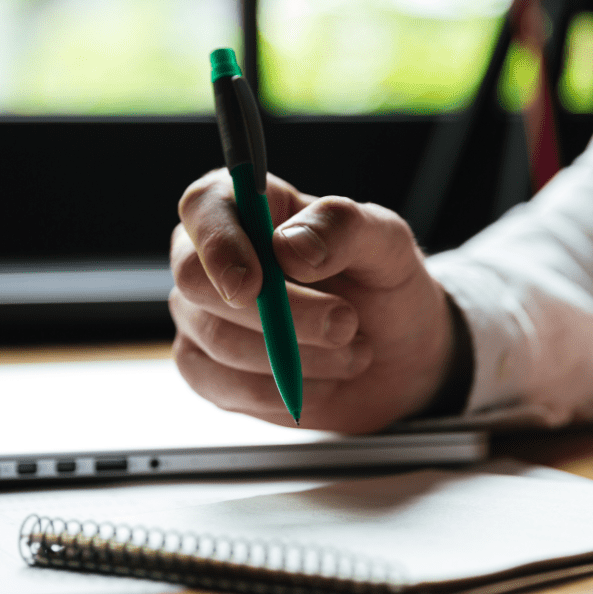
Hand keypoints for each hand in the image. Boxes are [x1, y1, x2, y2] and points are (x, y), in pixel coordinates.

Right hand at [169, 169, 462, 431]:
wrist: (395, 358)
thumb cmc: (381, 286)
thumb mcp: (386, 244)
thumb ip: (343, 228)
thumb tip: (289, 246)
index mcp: (243, 205)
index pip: (203, 207)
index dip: (220, 244)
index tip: (255, 282)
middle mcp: (207, 256)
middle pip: (197, 281)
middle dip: (275, 313)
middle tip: (345, 323)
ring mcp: (199, 315)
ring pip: (220, 341)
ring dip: (300, 354)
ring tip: (352, 347)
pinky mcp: (206, 371)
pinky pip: (229, 387)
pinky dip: (286, 388)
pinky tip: (323, 377)